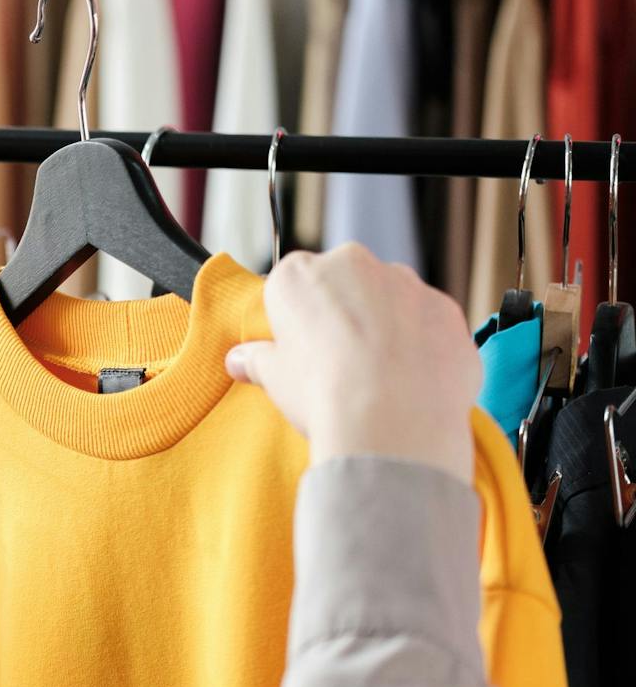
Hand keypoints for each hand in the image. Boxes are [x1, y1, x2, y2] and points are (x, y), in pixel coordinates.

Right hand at [225, 244, 480, 485]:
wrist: (392, 422)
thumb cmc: (323, 393)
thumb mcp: (274, 379)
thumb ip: (257, 360)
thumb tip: (239, 360)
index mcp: (299, 275)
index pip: (291, 284)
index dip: (295, 318)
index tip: (300, 348)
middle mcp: (353, 264)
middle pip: (344, 283)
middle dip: (343, 314)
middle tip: (339, 363)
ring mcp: (406, 283)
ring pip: (391, 299)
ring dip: (386, 326)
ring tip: (381, 378)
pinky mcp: (447, 309)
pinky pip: (429, 323)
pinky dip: (422, 345)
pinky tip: (413, 382)